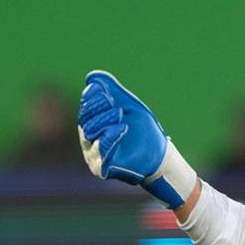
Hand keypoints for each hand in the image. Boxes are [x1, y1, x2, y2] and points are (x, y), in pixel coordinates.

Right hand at [78, 70, 196, 208]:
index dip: (94, 99)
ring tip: (120, 114)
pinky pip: (99, 151)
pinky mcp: (101, 168)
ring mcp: (93, 154)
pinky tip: (121, 128)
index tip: (107, 94)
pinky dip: (109, 137)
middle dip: (99, 110)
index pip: (86, 108)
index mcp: (93, 122)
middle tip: (116, 105)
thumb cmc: (142, 128)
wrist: (158, 152)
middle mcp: (88, 139)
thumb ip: (111, 90)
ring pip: (90, 134)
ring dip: (105, 121)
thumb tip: (92, 76)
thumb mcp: (127, 105)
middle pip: (85, 121)